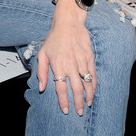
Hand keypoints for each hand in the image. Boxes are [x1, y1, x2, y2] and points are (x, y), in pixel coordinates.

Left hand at [37, 0, 95, 114]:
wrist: (68, 24)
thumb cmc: (54, 39)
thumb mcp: (42, 54)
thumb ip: (41, 72)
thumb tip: (42, 88)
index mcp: (58, 66)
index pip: (61, 88)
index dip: (64, 101)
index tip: (66, 110)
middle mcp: (71, 65)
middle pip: (76, 89)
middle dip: (78, 103)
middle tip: (79, 112)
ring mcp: (82, 62)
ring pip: (87, 83)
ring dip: (88, 96)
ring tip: (88, 104)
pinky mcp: (89, 57)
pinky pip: (93, 74)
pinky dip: (94, 85)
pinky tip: (93, 91)